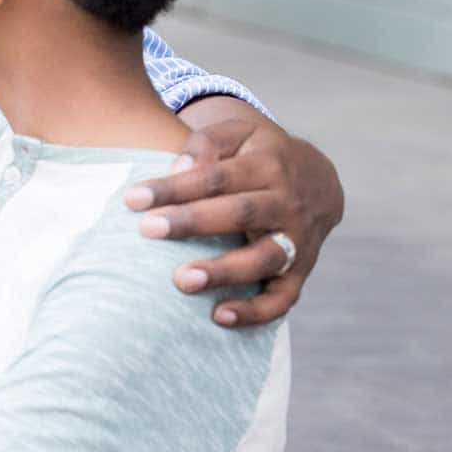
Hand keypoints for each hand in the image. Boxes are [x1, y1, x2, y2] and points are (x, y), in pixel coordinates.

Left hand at [123, 116, 343, 326]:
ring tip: (181, 280)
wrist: (319, 181)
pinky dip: (255, 311)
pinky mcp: (301, 272)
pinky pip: (283, 298)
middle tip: (147, 229)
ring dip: (224, 272)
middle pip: (241, 212)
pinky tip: (218, 317)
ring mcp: (298, 240)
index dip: (175, 187)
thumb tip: (177, 169)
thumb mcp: (238, 134)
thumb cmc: (257, 156)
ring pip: (264, 258)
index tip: (133, 199)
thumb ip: (207, 145)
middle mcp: (287, 203)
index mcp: (268, 165)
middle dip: (193, 222)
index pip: (217, 176)